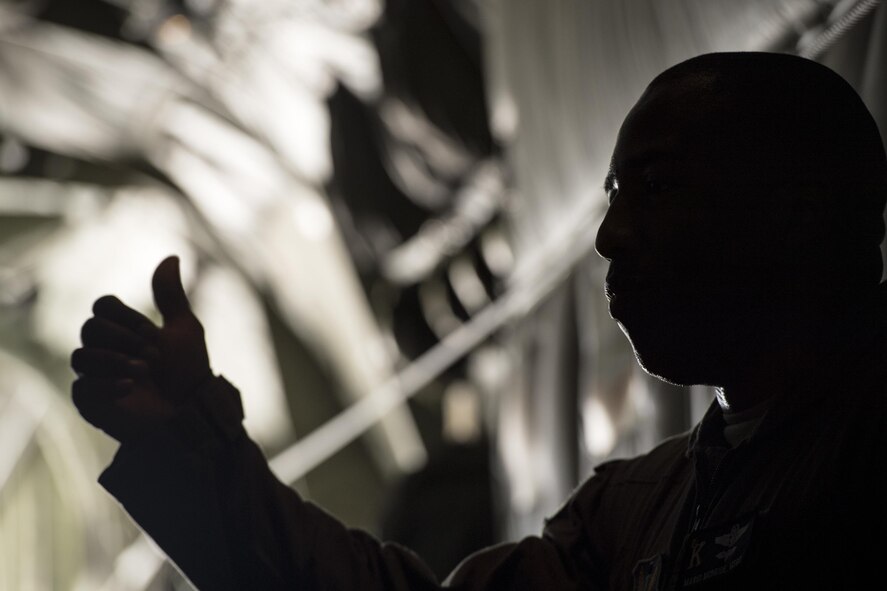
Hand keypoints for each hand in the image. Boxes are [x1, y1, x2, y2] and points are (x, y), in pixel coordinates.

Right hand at [71, 256, 212, 442]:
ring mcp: (94, 376)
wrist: (192, 413)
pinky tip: (130, 388)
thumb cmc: (189, 372)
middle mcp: (104, 350)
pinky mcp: (91, 403)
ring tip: (144, 373)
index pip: (103, 305)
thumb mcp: (184, 329)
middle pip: (90, 327)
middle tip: (153, 356)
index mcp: (122, 329)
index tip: (154, 334)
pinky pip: (80, 387)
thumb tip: (172, 256)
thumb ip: (171, 296)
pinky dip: (106, 385)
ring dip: (115, 361)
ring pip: (80, 355)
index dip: (127, 317)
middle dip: (123, 339)